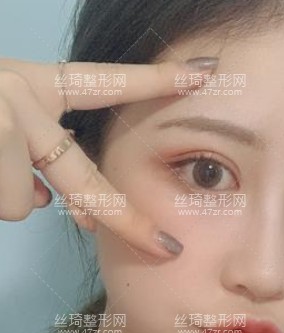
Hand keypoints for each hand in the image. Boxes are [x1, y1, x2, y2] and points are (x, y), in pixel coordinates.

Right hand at [0, 56, 217, 257]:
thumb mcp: (2, 118)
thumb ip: (35, 155)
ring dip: (2, 193)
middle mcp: (21, 97)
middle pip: (86, 177)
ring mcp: (1, 121)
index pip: (110, 82)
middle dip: (126, 219)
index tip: (204, 74)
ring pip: (22, 199)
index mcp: (36, 84)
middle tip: (163, 247)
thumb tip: (46, 200)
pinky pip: (5, 200)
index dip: (158, 79)